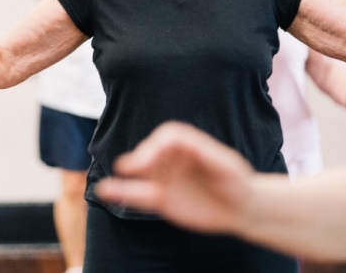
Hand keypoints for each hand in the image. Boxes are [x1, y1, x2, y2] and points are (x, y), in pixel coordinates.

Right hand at [96, 121, 252, 233]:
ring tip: (108, 183)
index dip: (158, 145)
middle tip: (132, 168)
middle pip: (151, 151)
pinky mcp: (161, 198)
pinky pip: (139, 195)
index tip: (154, 159)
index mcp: (188, 144)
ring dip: (125, 175)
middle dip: (141, 158)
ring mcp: (165, 178)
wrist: (240, 208)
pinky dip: (122, 193)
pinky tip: (106, 191)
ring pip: (140, 173)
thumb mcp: (227, 166)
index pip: (168, 136)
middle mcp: (173, 158)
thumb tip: (189, 148)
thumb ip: (208, 155)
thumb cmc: (237, 182)